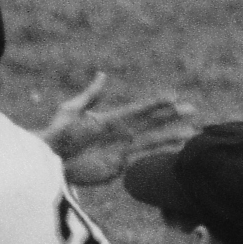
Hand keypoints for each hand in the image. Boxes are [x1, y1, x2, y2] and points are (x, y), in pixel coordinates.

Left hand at [48, 72, 192, 187]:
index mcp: (110, 119)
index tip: (174, 96)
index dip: (156, 103)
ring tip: (190, 133)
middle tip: (193, 109)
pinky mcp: (118, 168)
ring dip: (171, 137)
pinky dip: (157, 157)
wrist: (49, 162)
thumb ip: (90, 96)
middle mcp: (120, 134)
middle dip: (171, 117)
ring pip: (151, 142)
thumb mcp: (72, 111)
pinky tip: (172, 154)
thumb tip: (103, 75)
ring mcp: (121, 151)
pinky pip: (141, 162)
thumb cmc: (58, 135)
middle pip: (150, 124)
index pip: (139, 109)